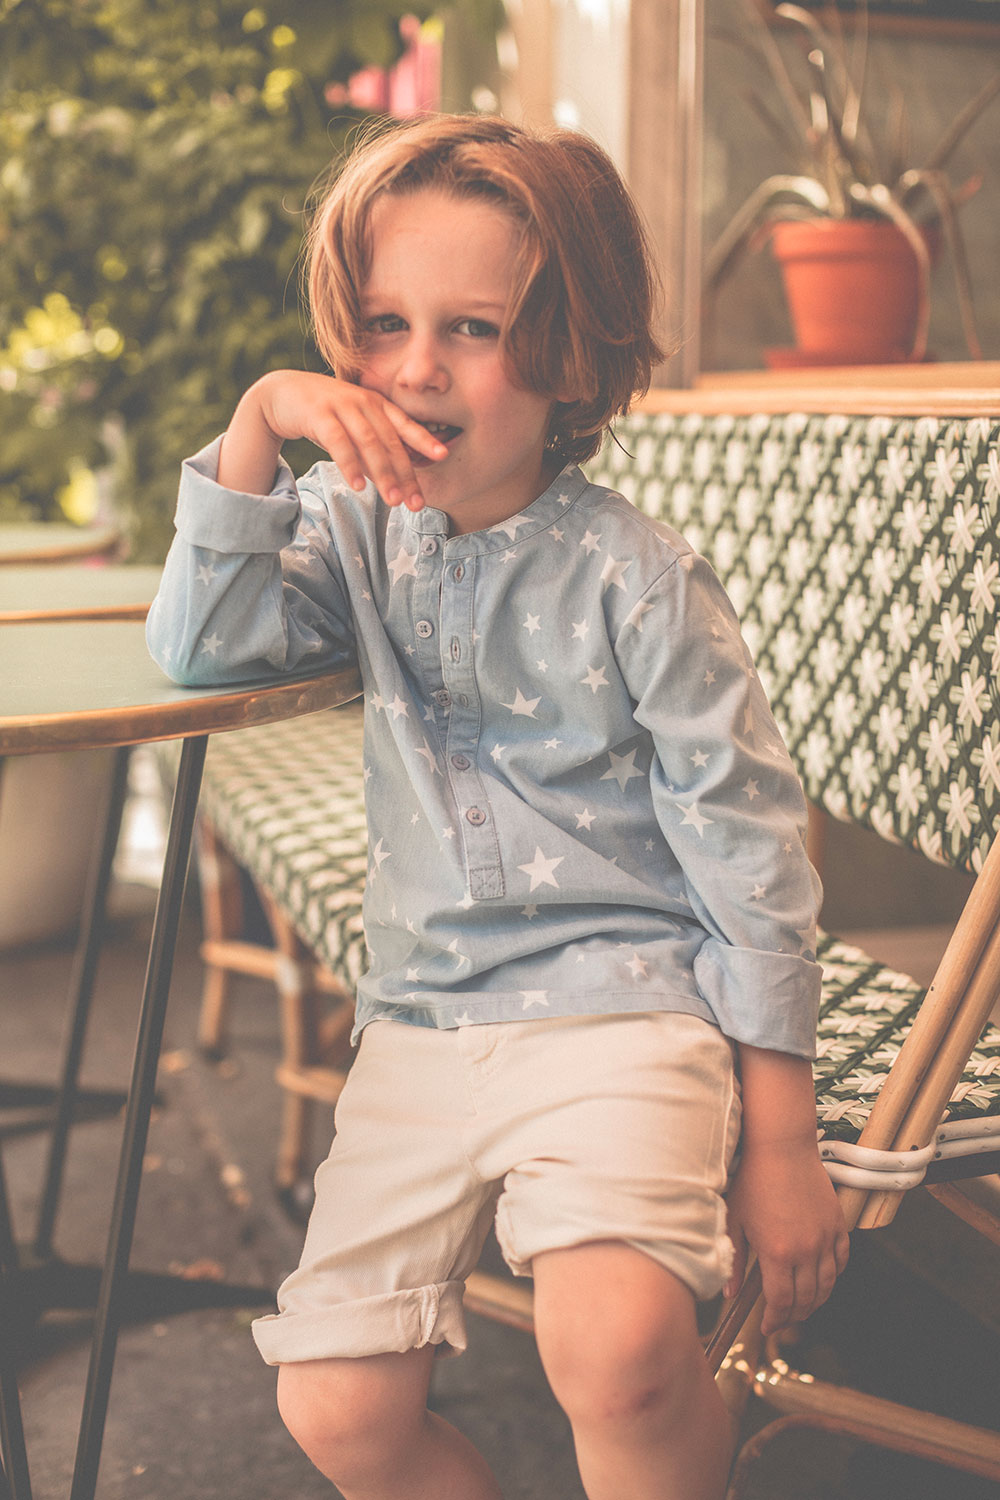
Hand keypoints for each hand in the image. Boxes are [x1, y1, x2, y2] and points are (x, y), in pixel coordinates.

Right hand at [220, 370, 446, 504]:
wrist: (281, 393)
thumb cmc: (324, 415)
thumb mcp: (353, 431)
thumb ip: (372, 454)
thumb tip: (394, 485)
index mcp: (376, 404)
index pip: (404, 425)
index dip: (424, 439)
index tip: (443, 455)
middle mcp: (363, 402)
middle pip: (390, 441)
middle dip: (405, 473)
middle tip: (416, 502)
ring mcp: (341, 406)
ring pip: (368, 442)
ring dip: (382, 473)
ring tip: (393, 500)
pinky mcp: (319, 414)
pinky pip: (338, 442)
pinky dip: (350, 465)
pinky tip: (359, 485)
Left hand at [725, 1139, 849, 1336]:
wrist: (781, 1146)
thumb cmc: (752, 1179)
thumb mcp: (734, 1220)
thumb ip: (734, 1260)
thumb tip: (730, 1294)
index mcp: (777, 1253)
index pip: (781, 1303)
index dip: (774, 1321)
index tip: (767, 1328)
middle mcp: (806, 1250)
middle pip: (806, 1300)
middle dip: (794, 1316)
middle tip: (782, 1320)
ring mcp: (825, 1237)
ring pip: (827, 1285)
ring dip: (816, 1302)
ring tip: (802, 1306)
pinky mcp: (837, 1224)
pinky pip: (841, 1261)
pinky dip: (833, 1276)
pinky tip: (821, 1278)